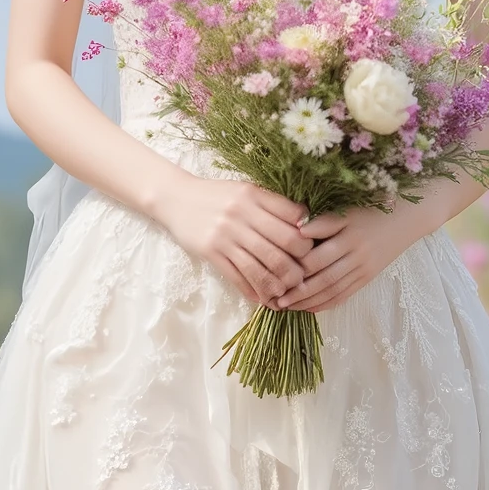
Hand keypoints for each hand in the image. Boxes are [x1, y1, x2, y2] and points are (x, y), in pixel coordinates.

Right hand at [158, 174, 317, 304]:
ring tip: (287, 292)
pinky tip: (264, 299)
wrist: (175, 199)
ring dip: (280, 284)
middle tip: (304, 277)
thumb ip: (273, 204)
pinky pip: (239, 278)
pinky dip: (255, 292)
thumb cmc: (217, 196)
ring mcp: (225, 235)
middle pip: (284, 245)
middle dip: (299, 265)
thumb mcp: (246, 191)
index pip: (294, 217)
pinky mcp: (211, 253)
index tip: (312, 249)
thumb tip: (307, 224)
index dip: (309, 237)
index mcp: (255, 195)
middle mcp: (242, 214)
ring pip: (263, 266)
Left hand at [273, 202, 420, 312]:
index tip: (275, 276)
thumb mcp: (347, 211)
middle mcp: (357, 256)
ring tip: (289, 308)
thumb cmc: (371, 210)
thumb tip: (297, 230)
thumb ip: (323, 222)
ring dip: (310, 302)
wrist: (407, 219)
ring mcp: (364, 269)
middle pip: (323, 280)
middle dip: (299, 293)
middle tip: (277, 301)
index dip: (295, 270)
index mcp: (349, 237)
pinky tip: (310, 308)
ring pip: (334, 291)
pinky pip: (346, 295)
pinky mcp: (368, 277)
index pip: (317, 259)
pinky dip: (327, 304)